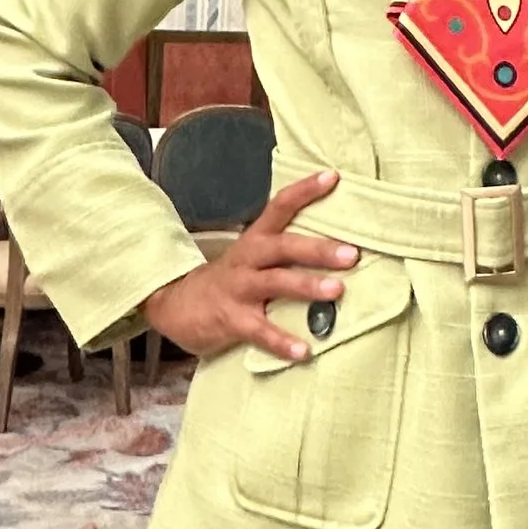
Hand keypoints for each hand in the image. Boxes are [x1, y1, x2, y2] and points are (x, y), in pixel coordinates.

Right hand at [141, 170, 356, 363]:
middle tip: (351, 253)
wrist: (176, 305)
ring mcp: (239, 289)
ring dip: (306, 286)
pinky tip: (304, 351)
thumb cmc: (230, 280)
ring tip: (337, 290)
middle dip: (318, 249)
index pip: (280, 206)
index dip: (305, 190)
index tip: (333, 177)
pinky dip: (282, 341)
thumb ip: (285, 250)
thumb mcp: (252, 256)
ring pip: (274, 283)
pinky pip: (260, 331)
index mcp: (255, 240)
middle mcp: (248, 259)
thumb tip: (339, 246)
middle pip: (283, 247)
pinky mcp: (231, 319)